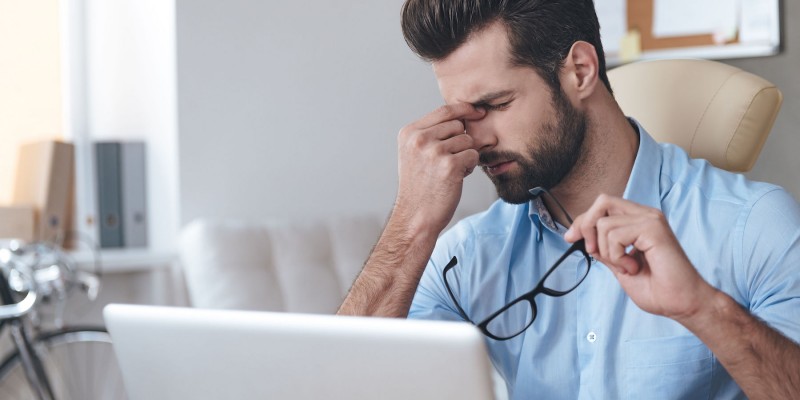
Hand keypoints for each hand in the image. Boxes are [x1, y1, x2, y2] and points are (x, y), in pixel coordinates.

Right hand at [394, 104, 485, 234]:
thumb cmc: (419, 188)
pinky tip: (457, 178)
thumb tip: (464, 117)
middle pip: (458, 125)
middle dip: (461, 141)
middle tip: (452, 160)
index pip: (443, 110)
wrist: (415, 216)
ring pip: (467, 141)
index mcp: (409, 133)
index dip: (464, 109)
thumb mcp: (415, 154)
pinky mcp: (449, 166)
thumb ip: (432, 134)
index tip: (477, 112)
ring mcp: (434, 152)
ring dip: (466, 156)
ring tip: (451, 171)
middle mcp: (419, 139)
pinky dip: (470, 167)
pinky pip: (473, 155)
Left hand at [564, 194, 717, 320]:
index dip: (583, 220)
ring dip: (608, 253)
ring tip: (629, 267)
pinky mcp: (653, 228)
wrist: (681, 303)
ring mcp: (651, 219)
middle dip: (587, 226)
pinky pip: (615, 235)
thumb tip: (581, 235)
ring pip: (604, 225)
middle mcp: (646, 215)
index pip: (603, 206)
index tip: (570, 237)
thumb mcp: (619, 265)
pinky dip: (617, 257)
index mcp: (638, 221)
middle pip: (602, 202)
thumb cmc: (657, 288)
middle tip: (594, 252)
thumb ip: (604, 248)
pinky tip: (634, 267)